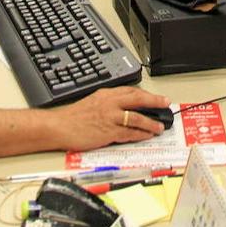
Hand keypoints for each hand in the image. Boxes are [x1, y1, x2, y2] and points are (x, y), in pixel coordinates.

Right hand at [49, 87, 170, 151]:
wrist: (59, 126)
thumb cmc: (73, 117)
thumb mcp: (92, 102)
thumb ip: (108, 103)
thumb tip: (123, 107)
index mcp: (106, 94)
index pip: (131, 91)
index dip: (146, 94)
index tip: (156, 97)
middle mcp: (110, 103)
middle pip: (138, 99)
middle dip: (154, 101)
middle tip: (166, 104)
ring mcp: (110, 117)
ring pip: (137, 117)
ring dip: (151, 122)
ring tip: (160, 126)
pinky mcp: (108, 132)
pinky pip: (129, 132)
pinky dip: (141, 134)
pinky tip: (147, 135)